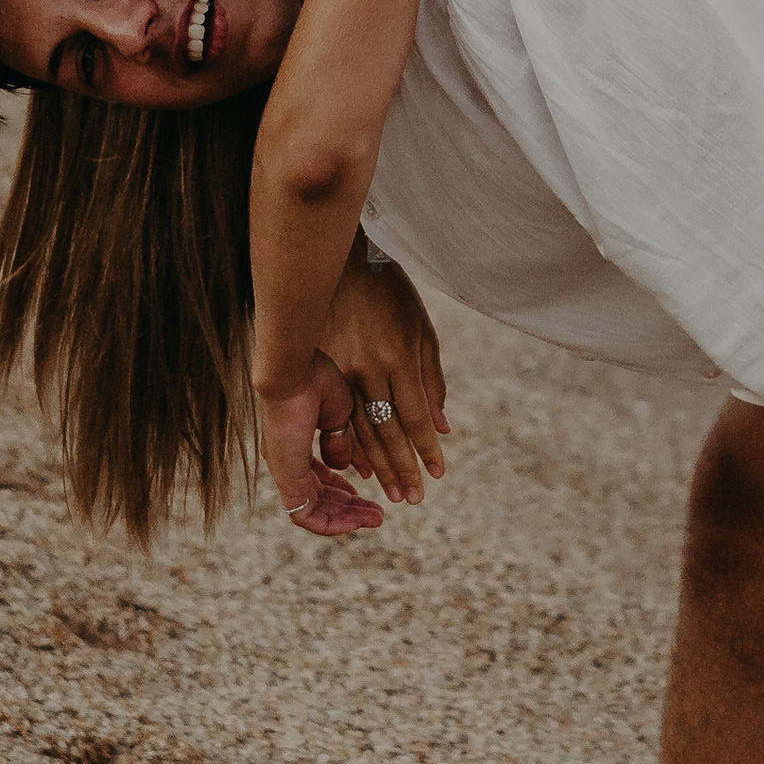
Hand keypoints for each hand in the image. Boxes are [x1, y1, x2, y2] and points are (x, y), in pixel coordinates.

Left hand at [257, 352, 384, 537]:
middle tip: (379, 514)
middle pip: (318, 498)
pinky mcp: (287, 479)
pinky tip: (358, 522)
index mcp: (295, 445)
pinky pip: (306, 516)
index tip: (366, 486)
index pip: (317, 478)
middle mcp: (287, 462)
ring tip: (376, 518)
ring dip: (346, 519)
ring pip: (314, 511)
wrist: (295, 370)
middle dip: (350, 508)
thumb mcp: (337, 415)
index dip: (342, 487)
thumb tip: (346, 466)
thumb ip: (341, 442)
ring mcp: (285, 472)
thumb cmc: (314, 380)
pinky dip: (333, 524)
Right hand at [316, 248, 449, 505]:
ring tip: (390, 494)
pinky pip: (337, 419)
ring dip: (378, 465)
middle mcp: (367, 369)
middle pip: (387, 431)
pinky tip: (360, 469)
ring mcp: (340, 372)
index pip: (414, 416)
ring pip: (360, 430)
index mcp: (396, 357)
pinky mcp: (321, 372)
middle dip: (401, 469)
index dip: (427, 449)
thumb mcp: (420, 329)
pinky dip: (351, 446)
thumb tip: (442, 427)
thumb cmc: (388, 292)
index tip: (437, 475)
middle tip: (412, 499)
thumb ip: (430, 380)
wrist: (337, 265)